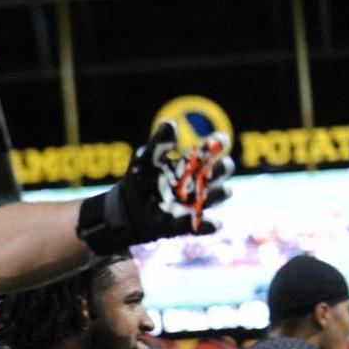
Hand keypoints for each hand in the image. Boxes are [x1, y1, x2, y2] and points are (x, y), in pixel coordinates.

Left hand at [76, 121, 233, 253]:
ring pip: (218, 195)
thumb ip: (158, 144)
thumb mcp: (145, 160)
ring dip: (217, 194)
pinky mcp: (186, 223)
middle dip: (221, 168)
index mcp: (191, 162)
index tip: (218, 141)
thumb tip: (170, 124)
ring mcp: (195, 202)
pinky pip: (202, 224)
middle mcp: (199, 181)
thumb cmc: (139, 180)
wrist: (126, 209)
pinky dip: (209, 224)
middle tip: (209, 168)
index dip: (218, 143)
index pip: (212, 148)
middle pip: (222, 170)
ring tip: (210, 192)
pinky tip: (213, 222)